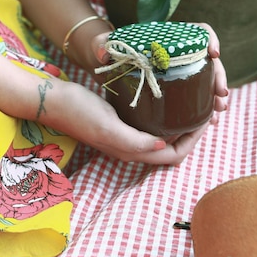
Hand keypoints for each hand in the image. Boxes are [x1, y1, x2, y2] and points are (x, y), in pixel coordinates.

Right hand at [40, 80, 205, 164]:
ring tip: (193, 106)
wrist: (52, 100)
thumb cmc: (78, 111)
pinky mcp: (122, 123)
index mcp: (132, 151)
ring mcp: (127, 136)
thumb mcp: (107, 125)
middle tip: (204, 112)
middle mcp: (132, 147)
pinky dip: (167, 117)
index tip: (204, 120)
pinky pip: (152, 126)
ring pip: (164, 137)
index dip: (193, 142)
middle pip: (172, 149)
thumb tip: (163, 144)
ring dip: (181, 126)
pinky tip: (170, 102)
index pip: (174, 155)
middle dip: (192, 135)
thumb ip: (133, 140)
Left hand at [90, 22, 228, 115]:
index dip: (210, 39)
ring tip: (218, 110)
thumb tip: (103, 52)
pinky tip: (209, 120)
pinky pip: (197, 94)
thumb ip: (100, 44)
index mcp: (167, 36)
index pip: (199, 30)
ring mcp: (178, 69)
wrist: (101, 63)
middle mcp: (178, 51)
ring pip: (206, 79)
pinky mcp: (174, 85)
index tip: (214, 54)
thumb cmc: (103, 50)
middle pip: (208, 60)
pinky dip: (204, 106)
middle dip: (219, 76)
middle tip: (220, 94)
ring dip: (215, 94)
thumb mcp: (101, 45)